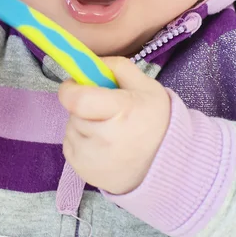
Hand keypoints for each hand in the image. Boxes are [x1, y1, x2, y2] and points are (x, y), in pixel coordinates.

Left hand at [59, 57, 170, 195]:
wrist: (165, 163)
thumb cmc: (155, 120)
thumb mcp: (145, 85)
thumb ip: (116, 67)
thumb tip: (89, 63)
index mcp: (123, 111)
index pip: (77, 100)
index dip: (71, 89)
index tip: (76, 84)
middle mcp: (106, 139)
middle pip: (75, 113)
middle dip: (83, 106)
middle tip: (104, 110)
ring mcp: (93, 160)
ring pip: (70, 129)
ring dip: (82, 124)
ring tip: (106, 129)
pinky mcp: (84, 173)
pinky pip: (69, 146)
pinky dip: (80, 141)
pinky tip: (101, 144)